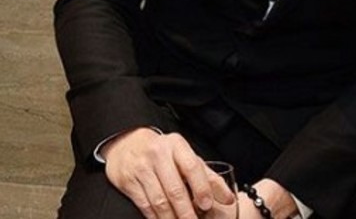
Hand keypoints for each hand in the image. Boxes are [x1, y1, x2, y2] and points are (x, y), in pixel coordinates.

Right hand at [101, 127, 233, 218]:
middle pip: (175, 189)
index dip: (201, 188)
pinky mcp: (128, 182)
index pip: (192, 167)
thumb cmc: (164, 153)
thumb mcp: (186, 157)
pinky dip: (156, 218)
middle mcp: (158, 155)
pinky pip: (145, 205)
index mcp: (177, 146)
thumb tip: (229, 198)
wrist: (127, 144)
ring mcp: (141, 168)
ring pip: (159, 201)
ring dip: (171, 218)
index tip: (207, 205)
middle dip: (186, 212)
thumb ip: (208, 177)